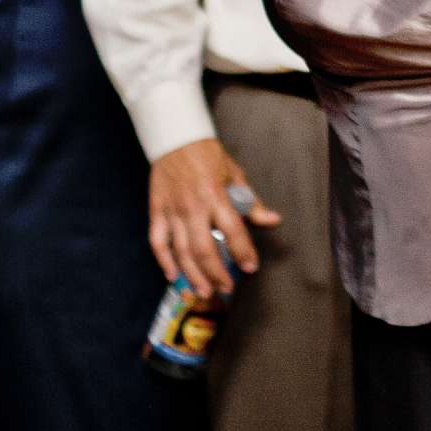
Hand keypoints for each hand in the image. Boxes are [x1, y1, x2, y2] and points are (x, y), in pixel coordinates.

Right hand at [148, 138, 277, 297]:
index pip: (233, 230)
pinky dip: (164, 261)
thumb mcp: (235, 175)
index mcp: (216, 196)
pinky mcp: (157, 211)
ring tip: (204, 291)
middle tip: (226, 288)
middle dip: (216, 273)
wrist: (175, 138)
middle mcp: (193, 206)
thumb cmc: (208, 156)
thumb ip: (251, 202)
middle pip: (204, 248)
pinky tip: (173, 275)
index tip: (251, 267)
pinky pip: (157, 241)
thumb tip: (273, 221)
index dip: (243, 252)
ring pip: (180, 251)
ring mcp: (172, 211)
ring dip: (192, 274)